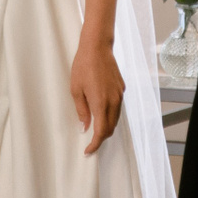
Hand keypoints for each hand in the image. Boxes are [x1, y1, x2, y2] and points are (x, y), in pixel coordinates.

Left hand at [71, 39, 124, 154]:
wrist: (97, 47)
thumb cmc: (83, 66)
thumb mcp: (75, 90)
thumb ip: (82, 111)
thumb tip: (85, 127)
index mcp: (101, 103)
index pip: (101, 132)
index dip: (95, 144)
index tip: (88, 151)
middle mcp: (114, 101)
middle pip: (111, 128)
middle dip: (101, 137)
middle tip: (89, 142)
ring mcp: (119, 94)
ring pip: (116, 118)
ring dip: (107, 126)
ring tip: (94, 127)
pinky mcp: (121, 88)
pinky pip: (117, 106)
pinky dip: (110, 114)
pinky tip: (101, 109)